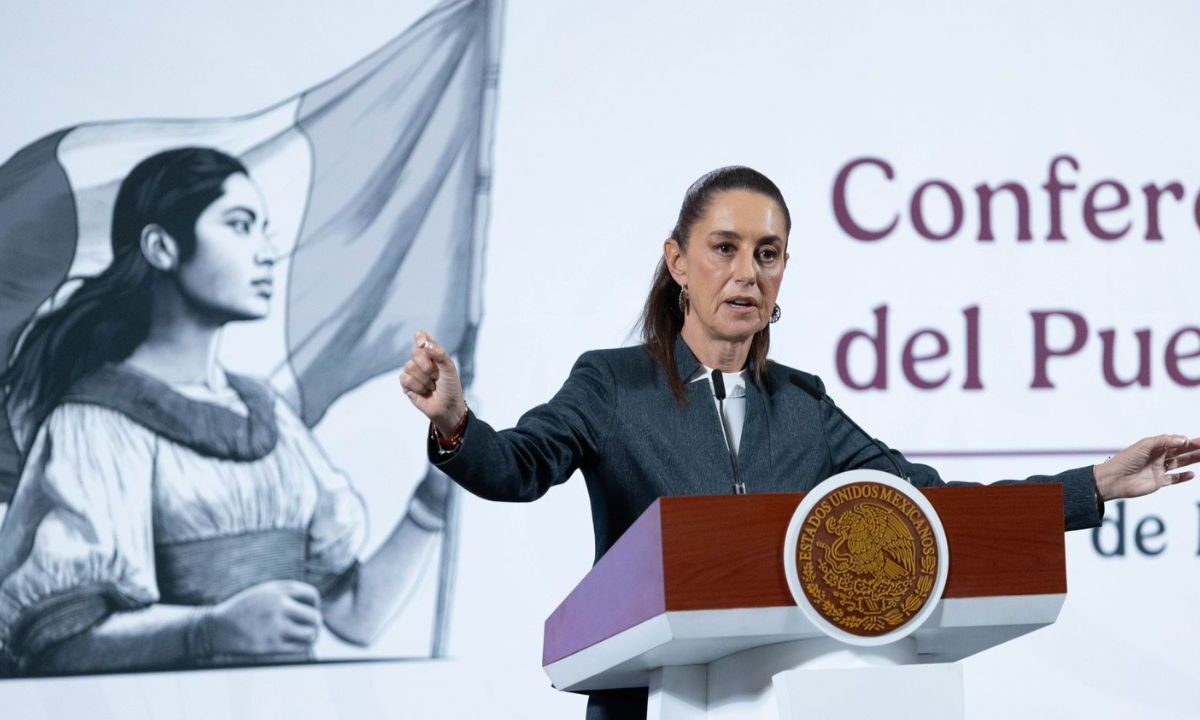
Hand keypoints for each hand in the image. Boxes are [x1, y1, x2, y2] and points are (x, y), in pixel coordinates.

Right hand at [207, 580, 321, 655]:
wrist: (217, 628)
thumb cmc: (245, 609)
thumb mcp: (265, 592)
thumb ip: (288, 594)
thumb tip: (315, 606)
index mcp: (279, 590)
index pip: (312, 595)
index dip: (314, 604)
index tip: (307, 610)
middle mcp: (279, 606)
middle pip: (315, 617)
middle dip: (314, 623)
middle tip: (308, 627)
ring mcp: (276, 626)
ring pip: (311, 634)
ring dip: (311, 637)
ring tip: (305, 637)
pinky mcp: (271, 646)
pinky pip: (300, 649)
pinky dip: (300, 647)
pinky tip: (293, 644)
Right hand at [400, 331, 465, 435]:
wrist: (448, 408)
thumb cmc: (451, 387)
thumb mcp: (450, 369)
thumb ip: (440, 355)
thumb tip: (425, 344)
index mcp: (433, 353)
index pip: (421, 337)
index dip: (420, 338)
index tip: (422, 344)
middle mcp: (421, 360)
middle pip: (414, 352)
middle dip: (427, 365)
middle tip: (436, 376)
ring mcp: (413, 372)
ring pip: (409, 366)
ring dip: (424, 379)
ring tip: (432, 386)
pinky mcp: (406, 384)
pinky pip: (405, 379)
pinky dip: (417, 387)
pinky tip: (424, 392)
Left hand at [1093, 434, 1199, 501]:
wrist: (1114, 479)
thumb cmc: (1126, 459)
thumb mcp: (1145, 445)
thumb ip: (1164, 441)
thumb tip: (1184, 440)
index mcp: (1153, 446)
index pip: (1174, 442)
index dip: (1186, 440)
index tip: (1197, 440)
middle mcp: (1157, 457)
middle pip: (1179, 451)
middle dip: (1193, 448)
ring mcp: (1158, 469)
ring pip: (1179, 464)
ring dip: (1192, 460)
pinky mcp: (1158, 482)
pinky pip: (1173, 479)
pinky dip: (1183, 477)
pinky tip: (1192, 474)